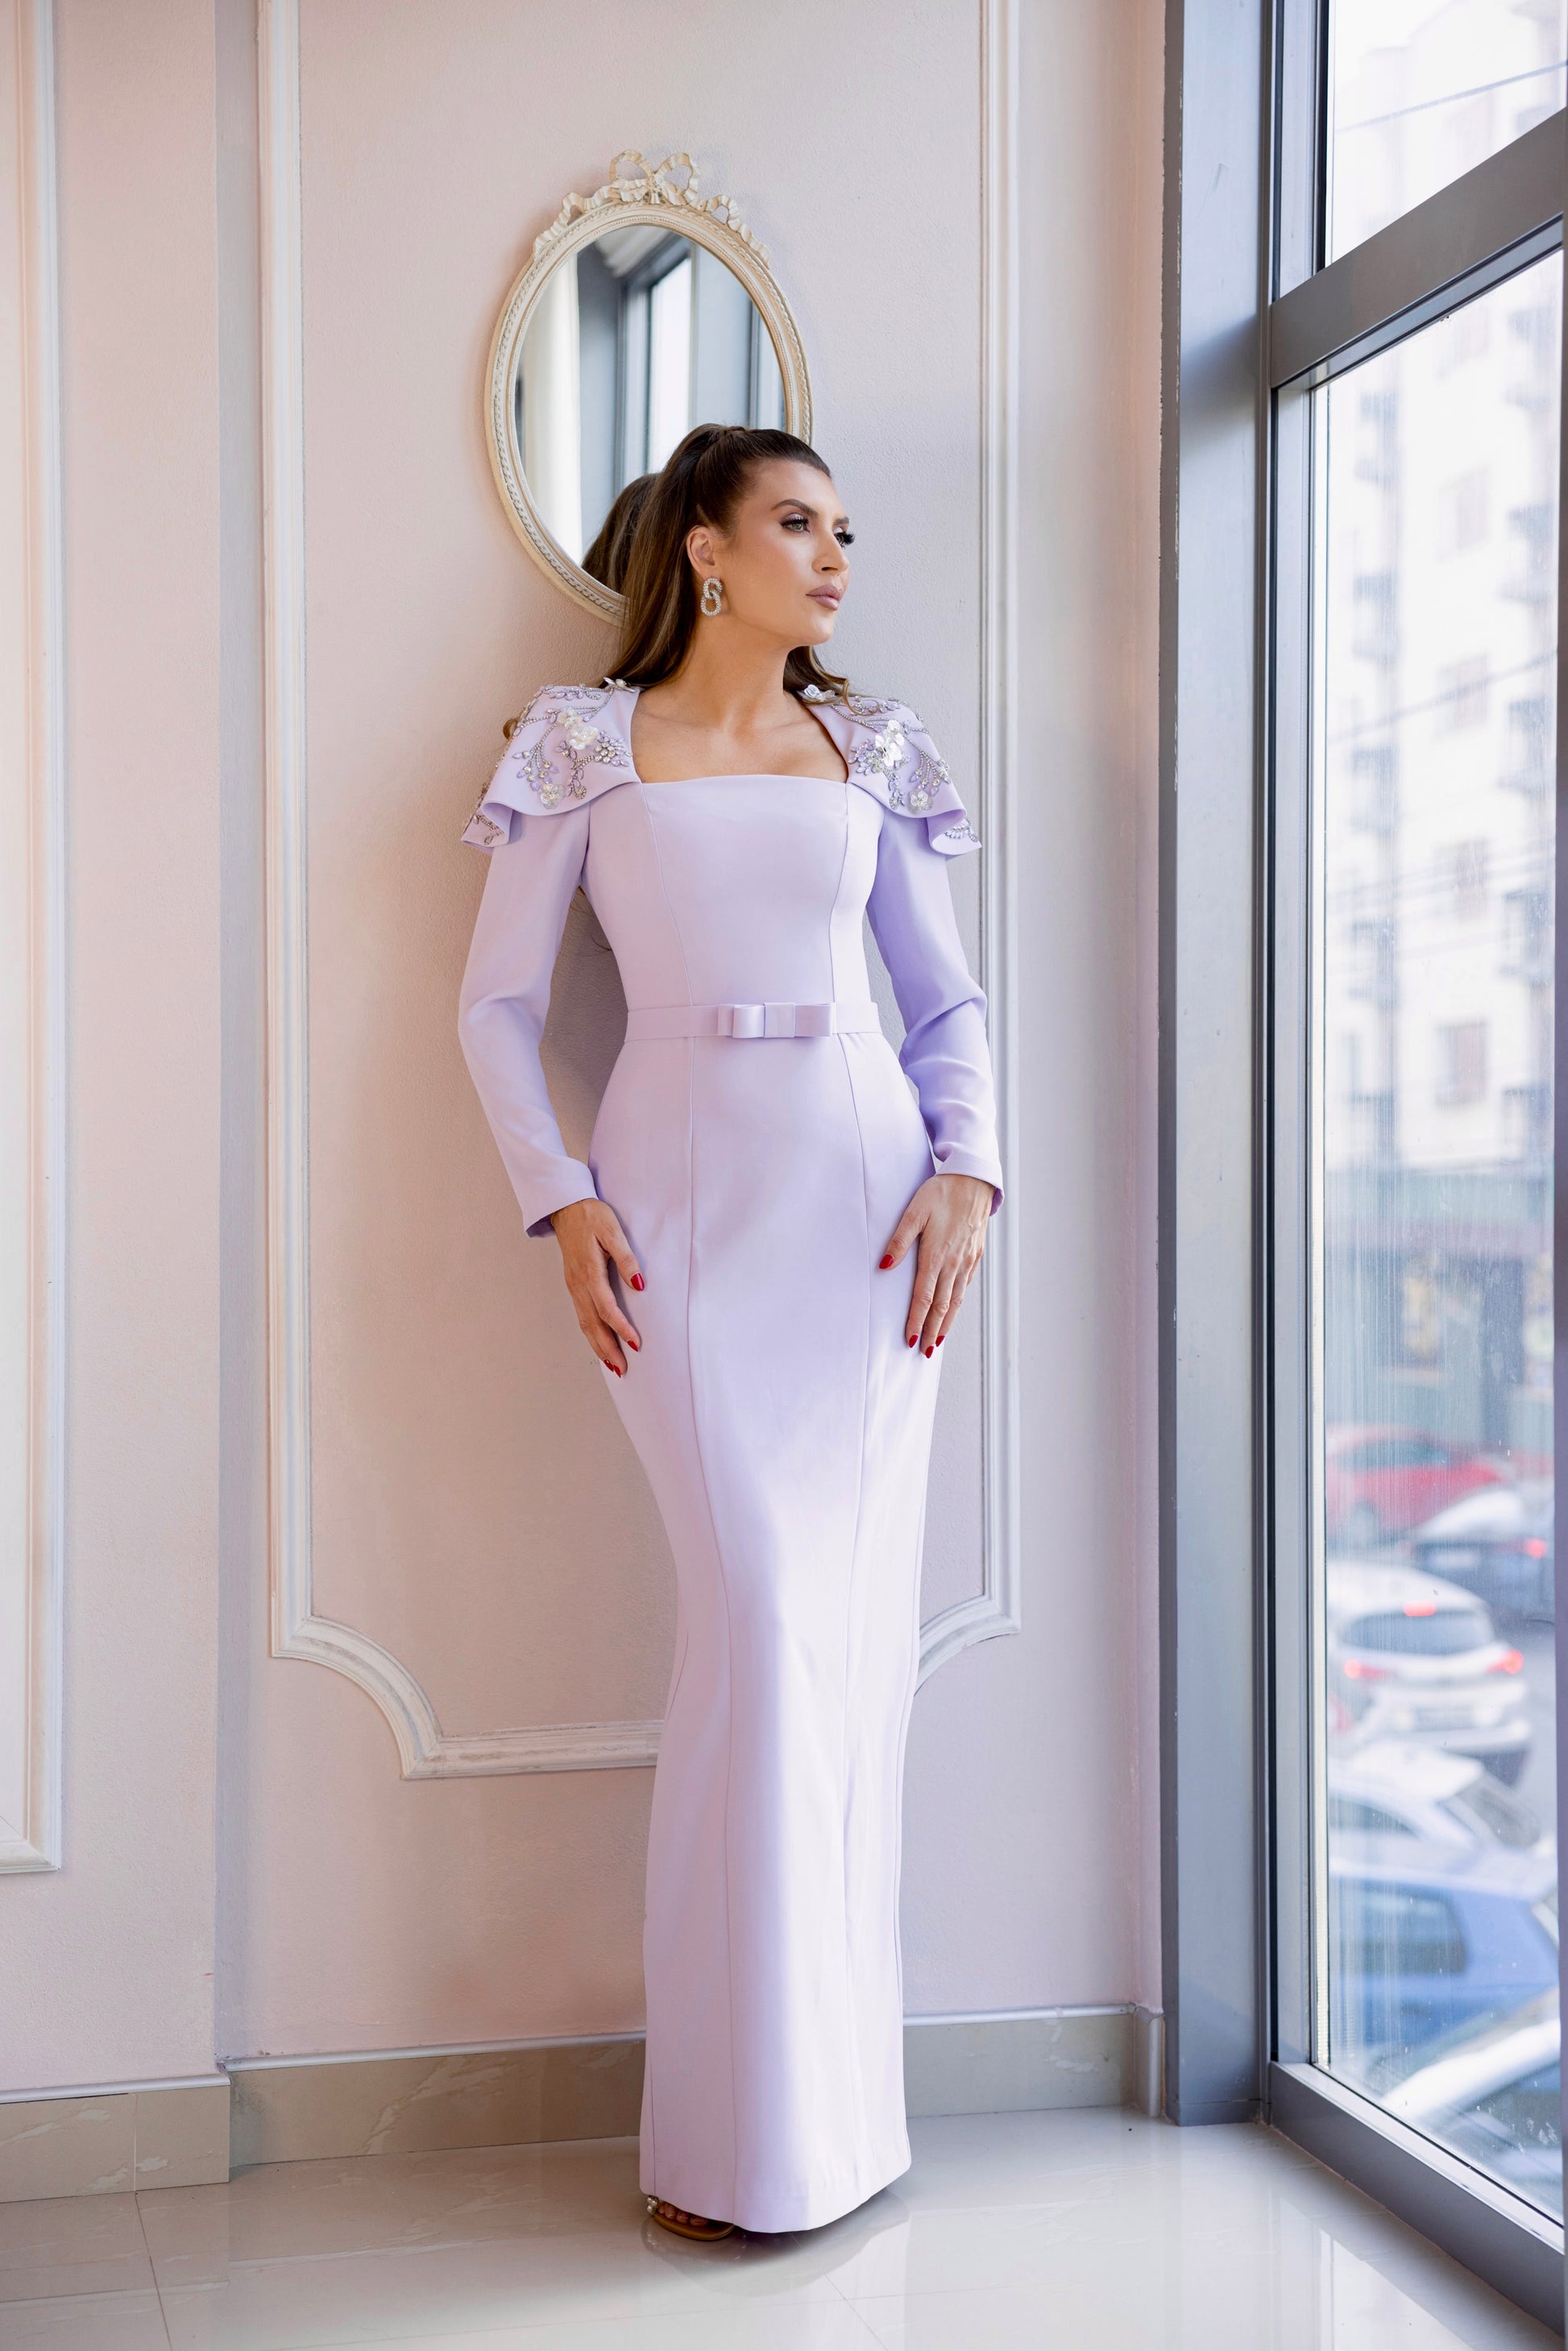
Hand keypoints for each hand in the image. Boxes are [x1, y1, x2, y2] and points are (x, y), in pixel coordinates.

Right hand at [548, 1198, 643, 1375]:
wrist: (565, 1208)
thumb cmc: (591, 1216)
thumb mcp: (613, 1231)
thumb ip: (626, 1259)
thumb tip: (640, 1284)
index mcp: (589, 1273)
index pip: (607, 1309)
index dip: (621, 1329)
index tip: (636, 1344)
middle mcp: (578, 1284)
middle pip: (593, 1324)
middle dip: (608, 1348)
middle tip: (622, 1369)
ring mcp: (573, 1286)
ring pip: (585, 1323)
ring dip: (598, 1345)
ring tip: (612, 1364)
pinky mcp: (573, 1285)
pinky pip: (581, 1315)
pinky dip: (590, 1333)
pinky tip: (598, 1341)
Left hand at [879, 1173, 993, 1356]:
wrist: (975, 1180)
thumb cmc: (941, 1192)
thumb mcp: (914, 1211)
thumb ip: (899, 1239)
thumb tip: (885, 1265)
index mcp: (936, 1255)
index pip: (923, 1297)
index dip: (916, 1320)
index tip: (910, 1339)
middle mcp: (954, 1263)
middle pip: (942, 1306)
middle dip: (932, 1331)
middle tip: (925, 1352)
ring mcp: (967, 1260)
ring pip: (956, 1300)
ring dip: (946, 1323)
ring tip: (939, 1341)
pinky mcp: (975, 1255)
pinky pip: (966, 1286)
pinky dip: (958, 1304)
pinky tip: (953, 1310)